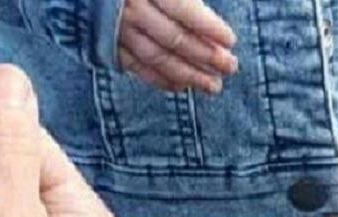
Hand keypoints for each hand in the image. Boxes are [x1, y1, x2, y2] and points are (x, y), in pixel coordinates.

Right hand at [118, 0, 237, 93]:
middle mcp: (128, 8)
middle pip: (174, 38)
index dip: (208, 27)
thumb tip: (204, 10)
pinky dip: (162, 80)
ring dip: (190, 75)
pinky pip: (138, 68)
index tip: (231, 40)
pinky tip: (183, 87)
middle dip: (206, 56)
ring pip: (158, 58)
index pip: (182, 9)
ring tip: (214, 85)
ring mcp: (116, 29)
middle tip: (231, 67)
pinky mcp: (106, 46)